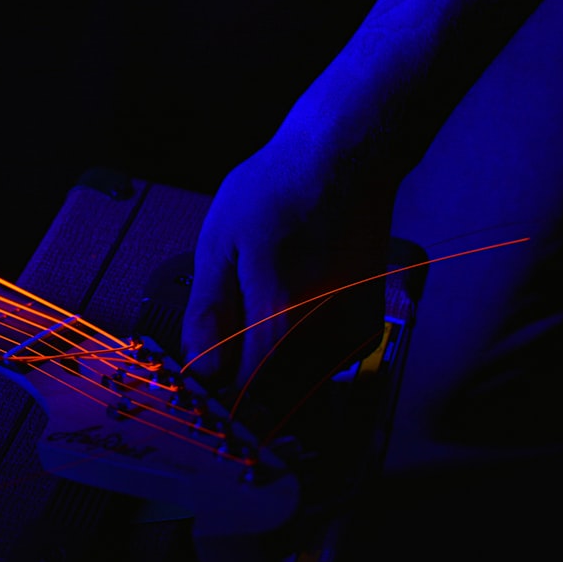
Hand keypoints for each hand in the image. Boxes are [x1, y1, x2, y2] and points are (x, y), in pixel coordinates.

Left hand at [181, 132, 394, 426]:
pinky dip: (291, 360)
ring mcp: (351, 336)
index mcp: (283, 315)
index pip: (246, 396)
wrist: (345, 160)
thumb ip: (208, 315)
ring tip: (248, 322)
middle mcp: (327, 335)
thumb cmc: (280, 190)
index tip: (200, 390)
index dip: (217, 400)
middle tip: (218, 353)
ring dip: (266, 375)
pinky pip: (318, 371)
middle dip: (241, 388)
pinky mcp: (363, 332)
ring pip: (297, 390)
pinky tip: (278, 319)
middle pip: (274, 402)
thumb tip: (201, 369)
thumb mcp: (220, 245)